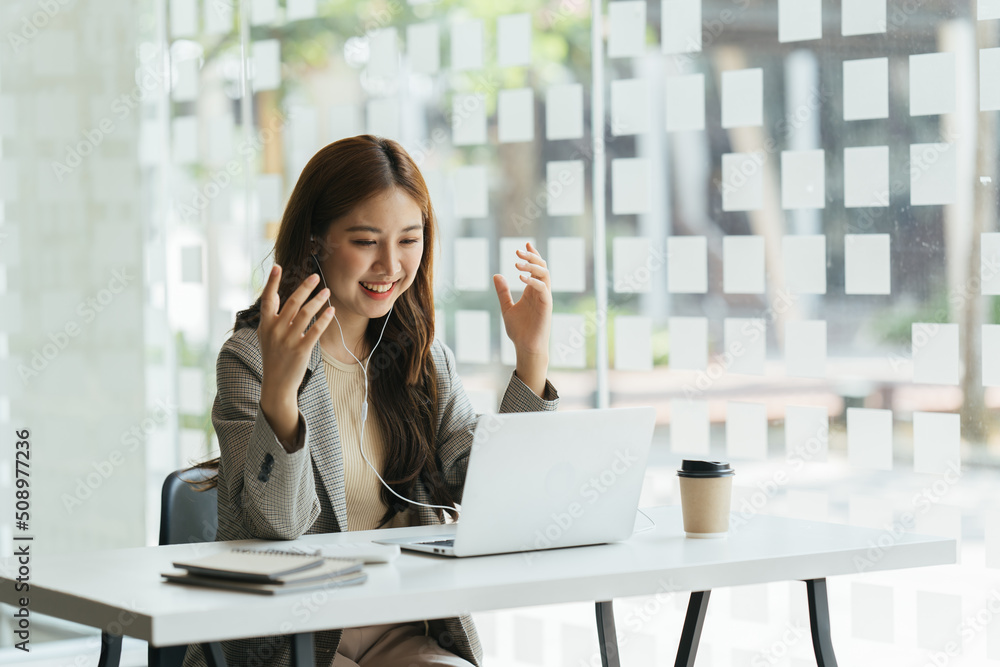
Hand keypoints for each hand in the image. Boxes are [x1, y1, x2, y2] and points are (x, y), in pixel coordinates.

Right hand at [257, 265, 334, 445]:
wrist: (276, 384)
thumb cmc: (273, 357)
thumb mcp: (266, 336)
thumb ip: (271, 317)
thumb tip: (276, 296)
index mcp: (265, 324)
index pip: (268, 299)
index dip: (271, 282)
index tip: (277, 266)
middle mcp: (275, 330)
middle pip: (292, 302)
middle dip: (305, 287)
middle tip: (316, 276)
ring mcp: (287, 340)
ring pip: (305, 314)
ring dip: (318, 300)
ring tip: (327, 291)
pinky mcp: (300, 350)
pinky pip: (315, 330)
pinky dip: (324, 319)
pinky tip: (331, 311)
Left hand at [493, 241, 551, 356]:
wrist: (525, 346)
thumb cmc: (519, 330)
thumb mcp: (506, 308)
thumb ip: (503, 292)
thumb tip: (496, 275)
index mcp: (532, 290)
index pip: (536, 268)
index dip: (532, 254)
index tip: (525, 243)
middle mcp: (540, 292)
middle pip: (542, 267)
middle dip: (531, 256)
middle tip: (517, 251)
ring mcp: (544, 298)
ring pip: (544, 274)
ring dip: (532, 266)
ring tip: (517, 262)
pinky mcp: (546, 306)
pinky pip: (543, 288)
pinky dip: (533, 281)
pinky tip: (520, 278)